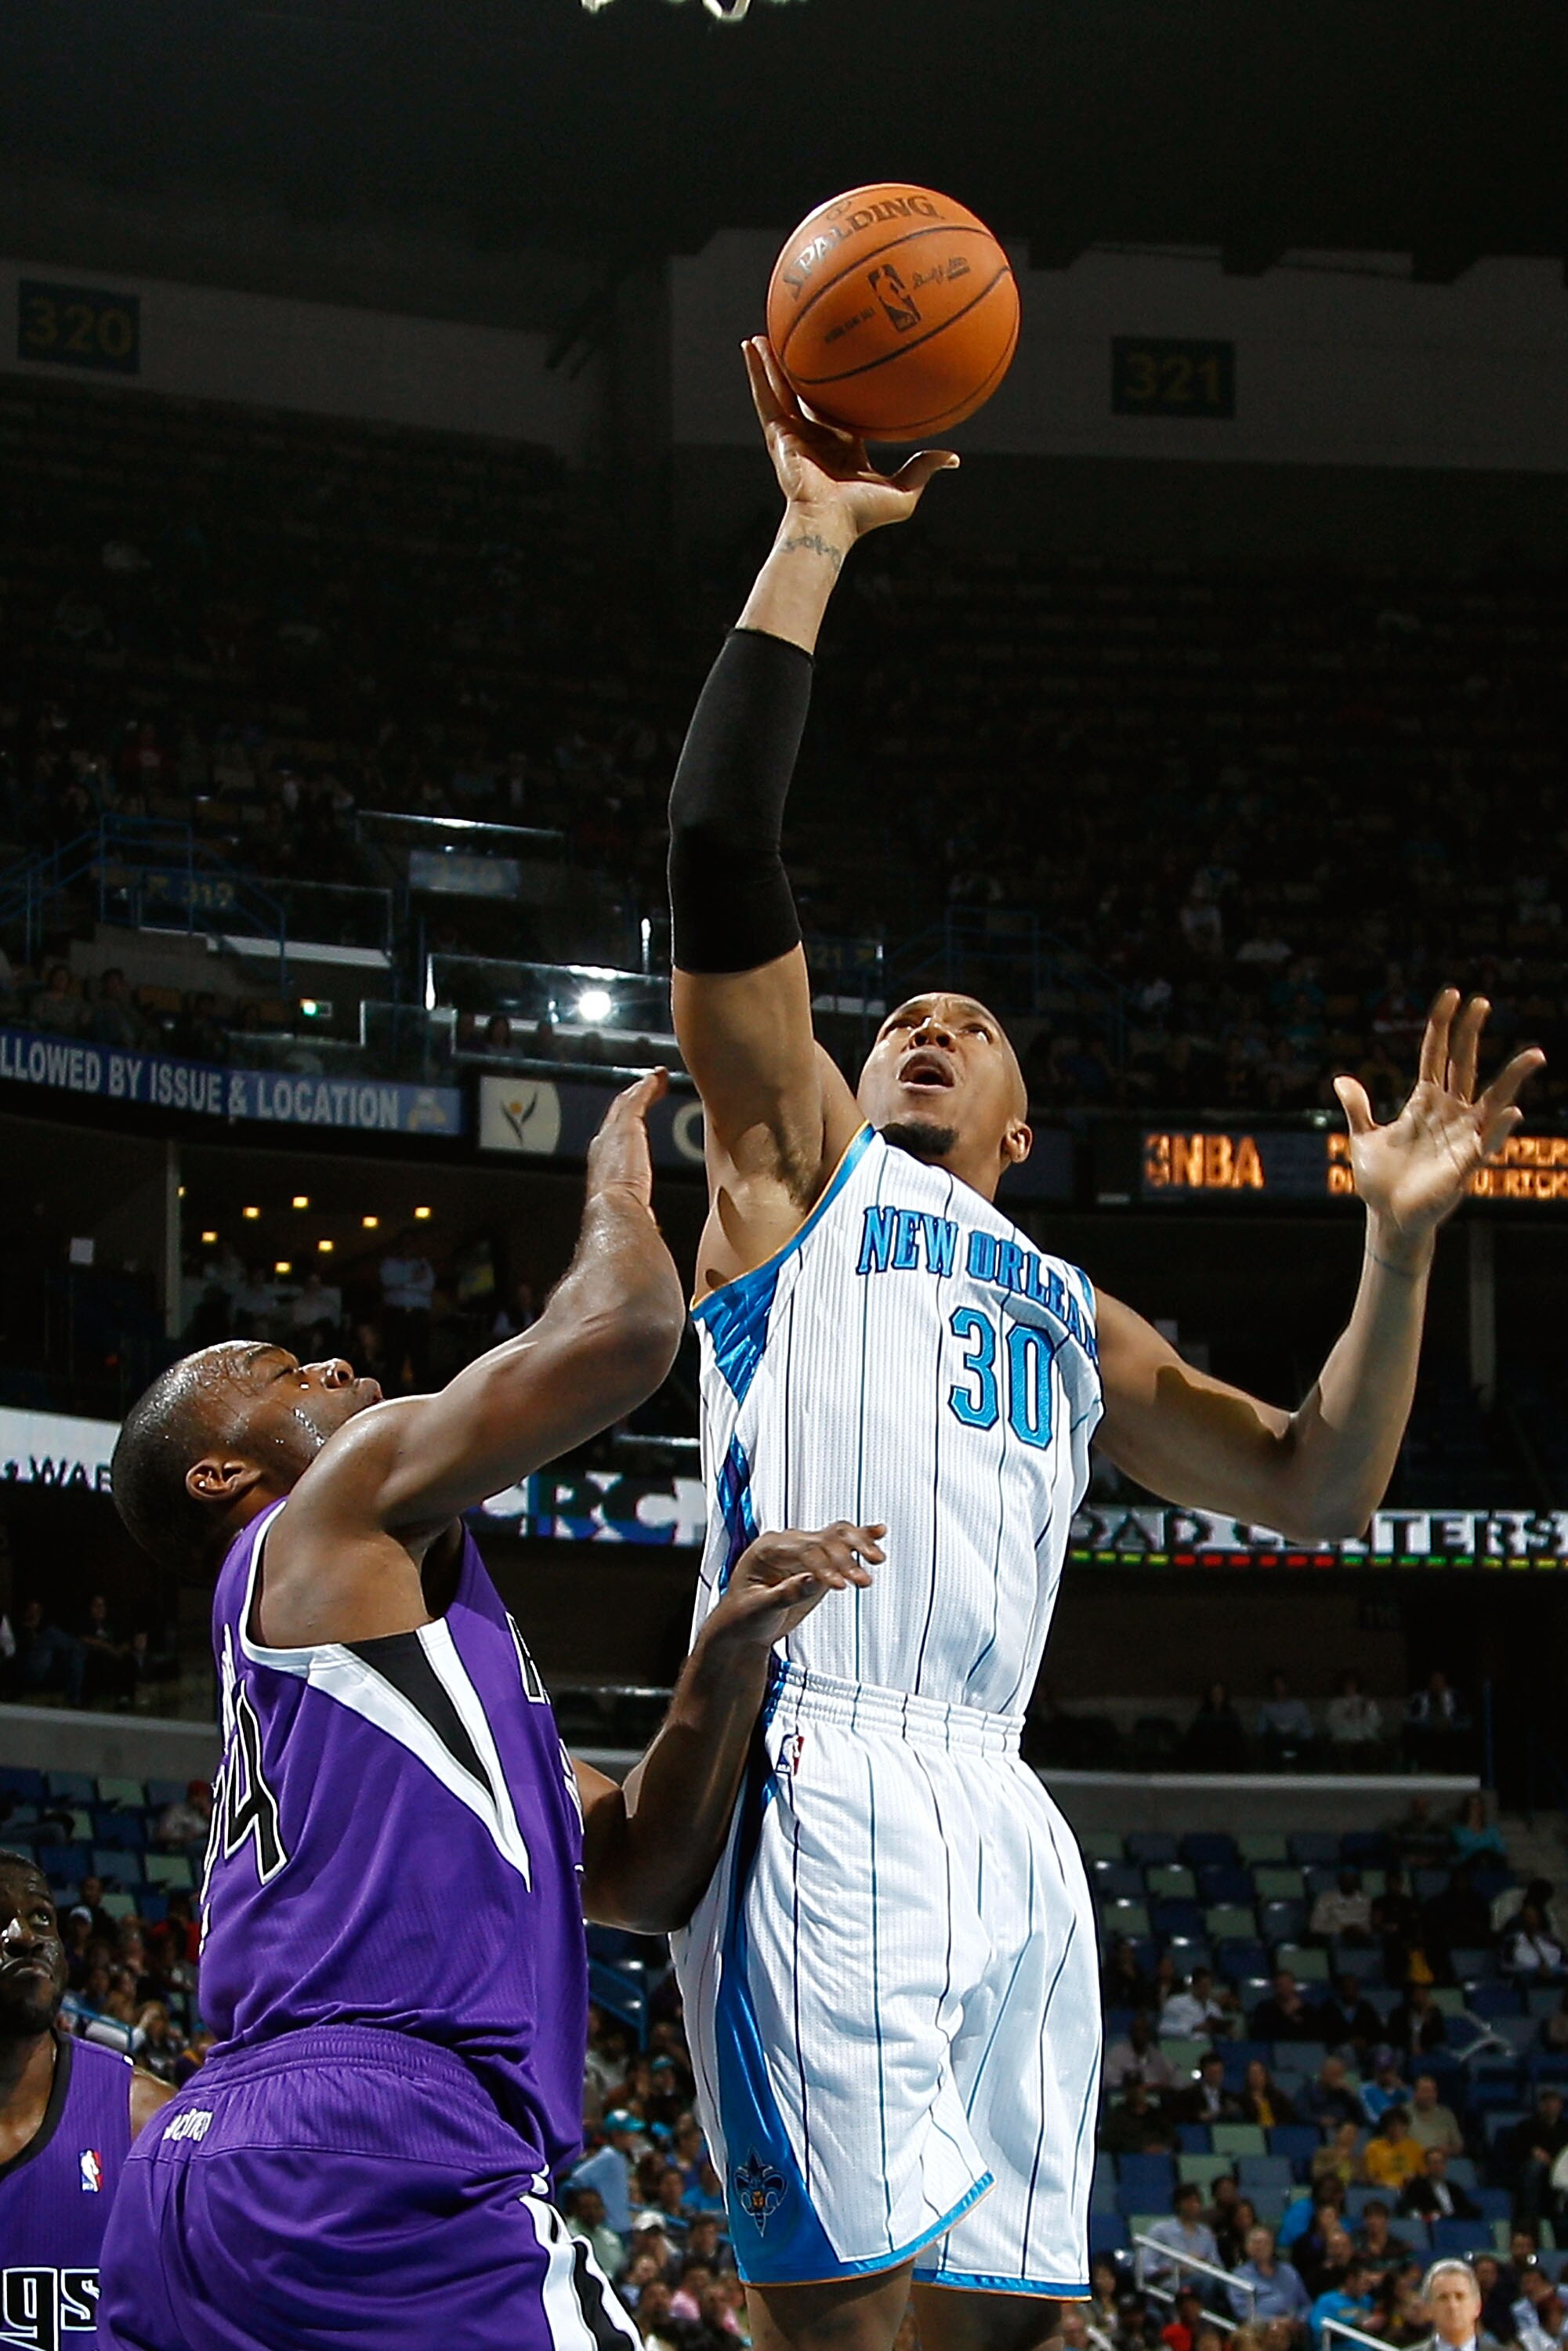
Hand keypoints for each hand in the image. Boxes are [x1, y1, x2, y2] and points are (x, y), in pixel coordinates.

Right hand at [585, 1067, 667, 1210]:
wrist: (613, 1210)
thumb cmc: (620, 1217)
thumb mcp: (627, 1209)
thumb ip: (636, 1208)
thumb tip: (646, 1222)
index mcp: (602, 1165)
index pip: (613, 1138)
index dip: (624, 1125)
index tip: (635, 1119)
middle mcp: (603, 1144)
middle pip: (616, 1114)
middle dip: (630, 1100)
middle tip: (644, 1089)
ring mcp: (613, 1132)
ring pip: (627, 1102)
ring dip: (640, 1089)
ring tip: (654, 1079)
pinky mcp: (627, 1124)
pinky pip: (638, 1098)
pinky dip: (647, 1086)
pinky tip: (658, 1077)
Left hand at [708, 1521, 884, 1649]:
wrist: (744, 1626)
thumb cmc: (743, 1616)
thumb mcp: (758, 1609)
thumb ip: (785, 1594)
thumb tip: (812, 1580)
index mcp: (767, 1548)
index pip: (803, 1550)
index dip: (825, 1567)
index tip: (840, 1585)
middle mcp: (787, 1543)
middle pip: (824, 1540)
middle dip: (846, 1559)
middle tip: (862, 1580)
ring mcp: (805, 1550)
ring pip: (837, 1536)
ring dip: (859, 1545)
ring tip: (877, 1559)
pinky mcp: (820, 1562)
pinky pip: (842, 1545)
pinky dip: (860, 1537)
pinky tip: (879, 1532)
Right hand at [744, 337, 957, 544]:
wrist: (829, 523)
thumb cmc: (862, 515)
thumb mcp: (903, 491)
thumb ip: (924, 469)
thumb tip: (954, 457)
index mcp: (842, 446)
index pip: (840, 411)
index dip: (841, 390)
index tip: (844, 369)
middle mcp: (815, 437)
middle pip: (805, 395)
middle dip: (801, 371)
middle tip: (800, 342)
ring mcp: (793, 435)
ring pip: (780, 390)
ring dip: (771, 363)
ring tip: (763, 335)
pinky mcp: (777, 434)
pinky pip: (765, 395)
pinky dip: (756, 371)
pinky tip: (750, 347)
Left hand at [1333, 990, 1543, 1246]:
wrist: (1388, 1218)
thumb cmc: (1380, 1181)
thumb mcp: (1362, 1138)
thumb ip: (1357, 1109)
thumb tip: (1341, 1079)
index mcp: (1424, 1102)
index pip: (1436, 1056)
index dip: (1442, 1027)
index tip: (1451, 995)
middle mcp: (1448, 1113)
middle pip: (1464, 1065)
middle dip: (1472, 1035)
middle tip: (1482, 1002)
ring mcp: (1461, 1136)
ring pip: (1493, 1099)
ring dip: (1513, 1078)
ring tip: (1534, 1054)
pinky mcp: (1466, 1164)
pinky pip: (1487, 1142)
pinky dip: (1499, 1128)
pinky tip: (1512, 1111)